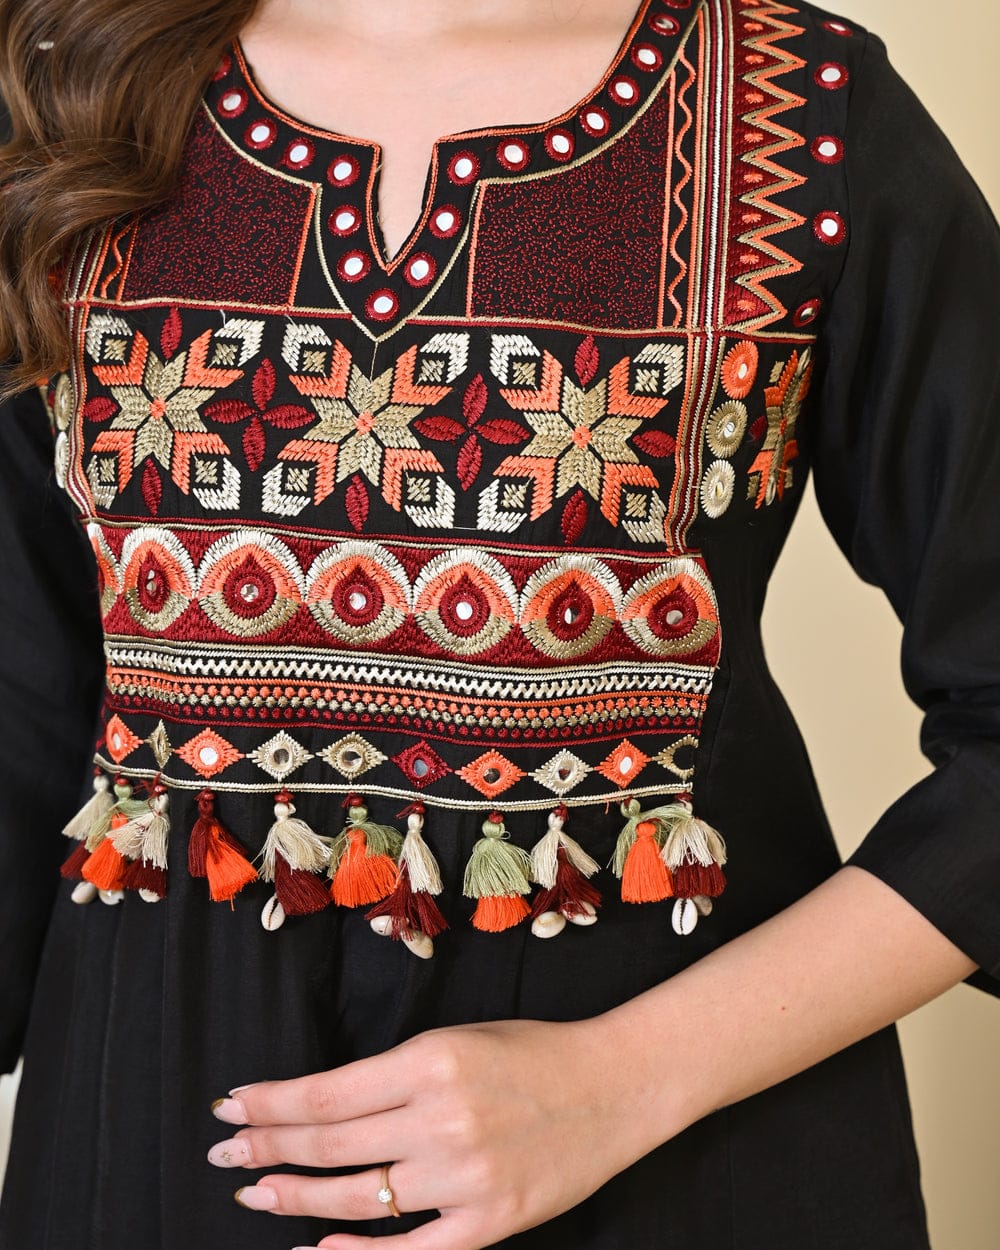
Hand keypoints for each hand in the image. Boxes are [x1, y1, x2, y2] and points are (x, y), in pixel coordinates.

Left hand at [207, 1015, 668, 1248]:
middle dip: (265, 1149)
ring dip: (295, 1198)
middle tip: (224, 1154)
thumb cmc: (531, 1052)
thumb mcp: (456, 1039)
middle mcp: (441, 1120)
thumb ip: (392, 1076)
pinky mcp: (489, 1225)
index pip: (325, 1094)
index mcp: (431, 1062)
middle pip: (329, 1146)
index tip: (231, 1106)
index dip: (269, 1104)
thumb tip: (319, 1106)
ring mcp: (464, 1179)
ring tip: (254, 1194)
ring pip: (356, 1201)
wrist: (614, 1087)